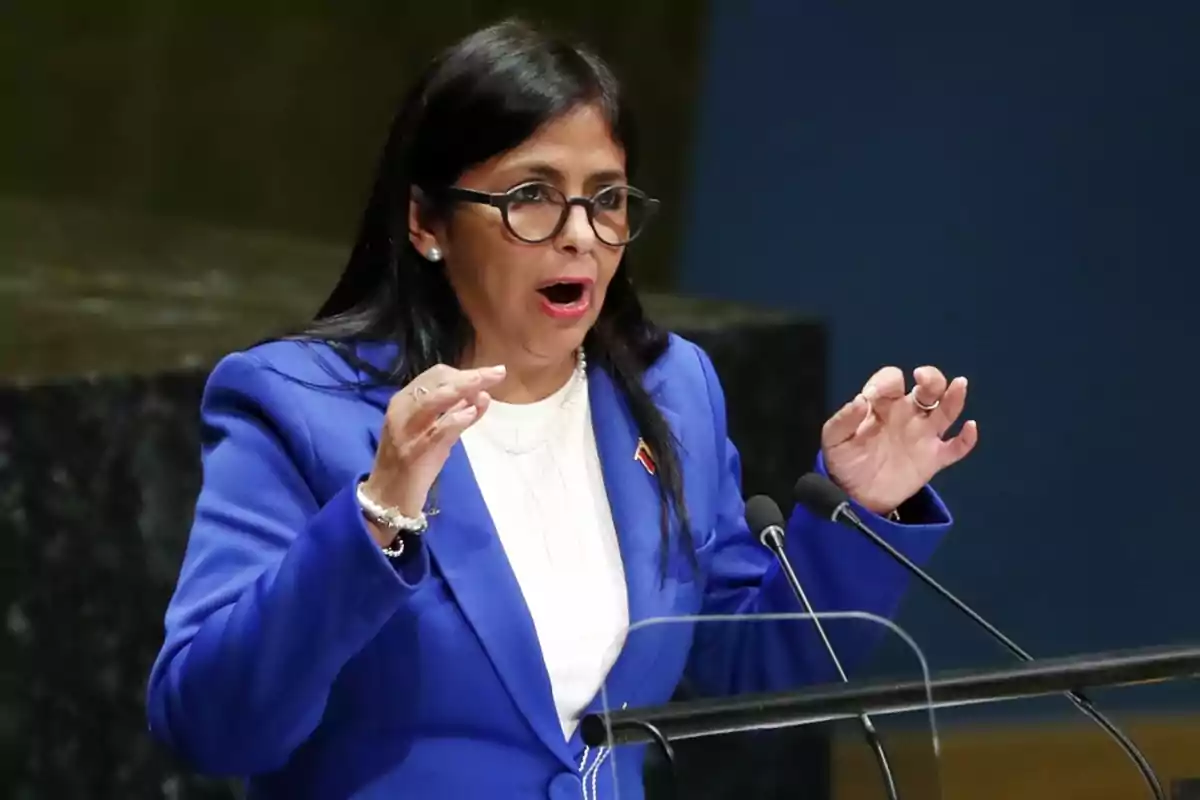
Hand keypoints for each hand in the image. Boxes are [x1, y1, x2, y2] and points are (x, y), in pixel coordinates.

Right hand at [361, 363, 505, 544]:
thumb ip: (455, 413)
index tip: (486, 375)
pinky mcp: (415, 451)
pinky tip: (473, 413)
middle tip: (498, 373)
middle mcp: (402, 410)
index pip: (435, 375)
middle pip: (437, 382)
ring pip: (434, 399)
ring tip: (487, 383)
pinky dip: (456, 419)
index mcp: (404, 400)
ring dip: (464, 388)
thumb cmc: (412, 462)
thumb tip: (483, 393)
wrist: (388, 497)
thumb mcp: (433, 431)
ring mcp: (407, 430)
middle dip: (470, 375)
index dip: (463, 372)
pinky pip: (437, 430)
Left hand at [821, 365, 977, 514]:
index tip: (874, 396)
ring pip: (946, 410)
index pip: (891, 381)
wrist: (855, 496)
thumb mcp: (833, 441)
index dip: (886, 382)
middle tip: (922, 377)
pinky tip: (970, 427)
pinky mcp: (933, 459)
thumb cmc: (845, 462)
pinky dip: (966, 438)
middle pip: (927, 388)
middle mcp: (907, 414)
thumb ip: (843, 420)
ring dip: (954, 396)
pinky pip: (956, 447)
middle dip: (930, 378)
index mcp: (882, 405)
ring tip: (959, 384)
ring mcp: (922, 436)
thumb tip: (860, 400)